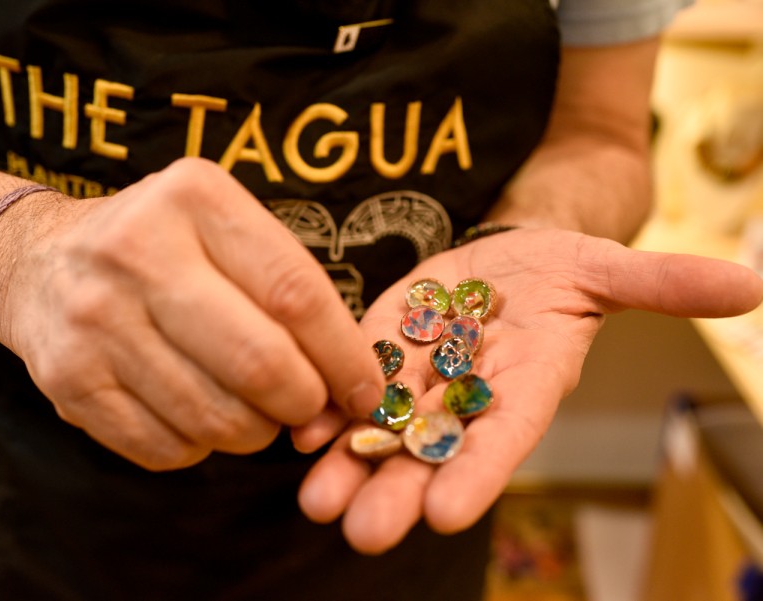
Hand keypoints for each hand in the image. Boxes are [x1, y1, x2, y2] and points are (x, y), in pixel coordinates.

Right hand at [0, 158, 384, 469]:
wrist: (37, 260)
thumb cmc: (158, 247)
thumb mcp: (221, 230)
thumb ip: (285, 293)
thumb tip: (344, 393)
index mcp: (194, 199)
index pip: (296, 293)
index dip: (344, 356)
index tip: (367, 392)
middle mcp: (137, 252)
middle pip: (259, 363)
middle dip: (304, 403)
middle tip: (308, 408)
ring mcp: (95, 320)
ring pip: (216, 418)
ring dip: (254, 431)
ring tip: (249, 409)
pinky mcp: (68, 380)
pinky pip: (167, 449)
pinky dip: (200, 447)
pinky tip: (194, 413)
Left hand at [296, 227, 762, 552]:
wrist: (505, 261)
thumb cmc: (561, 272)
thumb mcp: (609, 269)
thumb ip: (661, 283)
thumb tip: (750, 285)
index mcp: (523, 390)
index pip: (503, 439)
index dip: (479, 474)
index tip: (448, 514)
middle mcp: (467, 400)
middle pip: (433, 455)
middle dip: (399, 494)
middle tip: (364, 533)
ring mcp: (418, 382)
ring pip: (381, 435)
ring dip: (347, 469)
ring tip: (315, 501)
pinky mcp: (379, 354)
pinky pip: (350, 392)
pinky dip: (325, 416)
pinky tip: (300, 435)